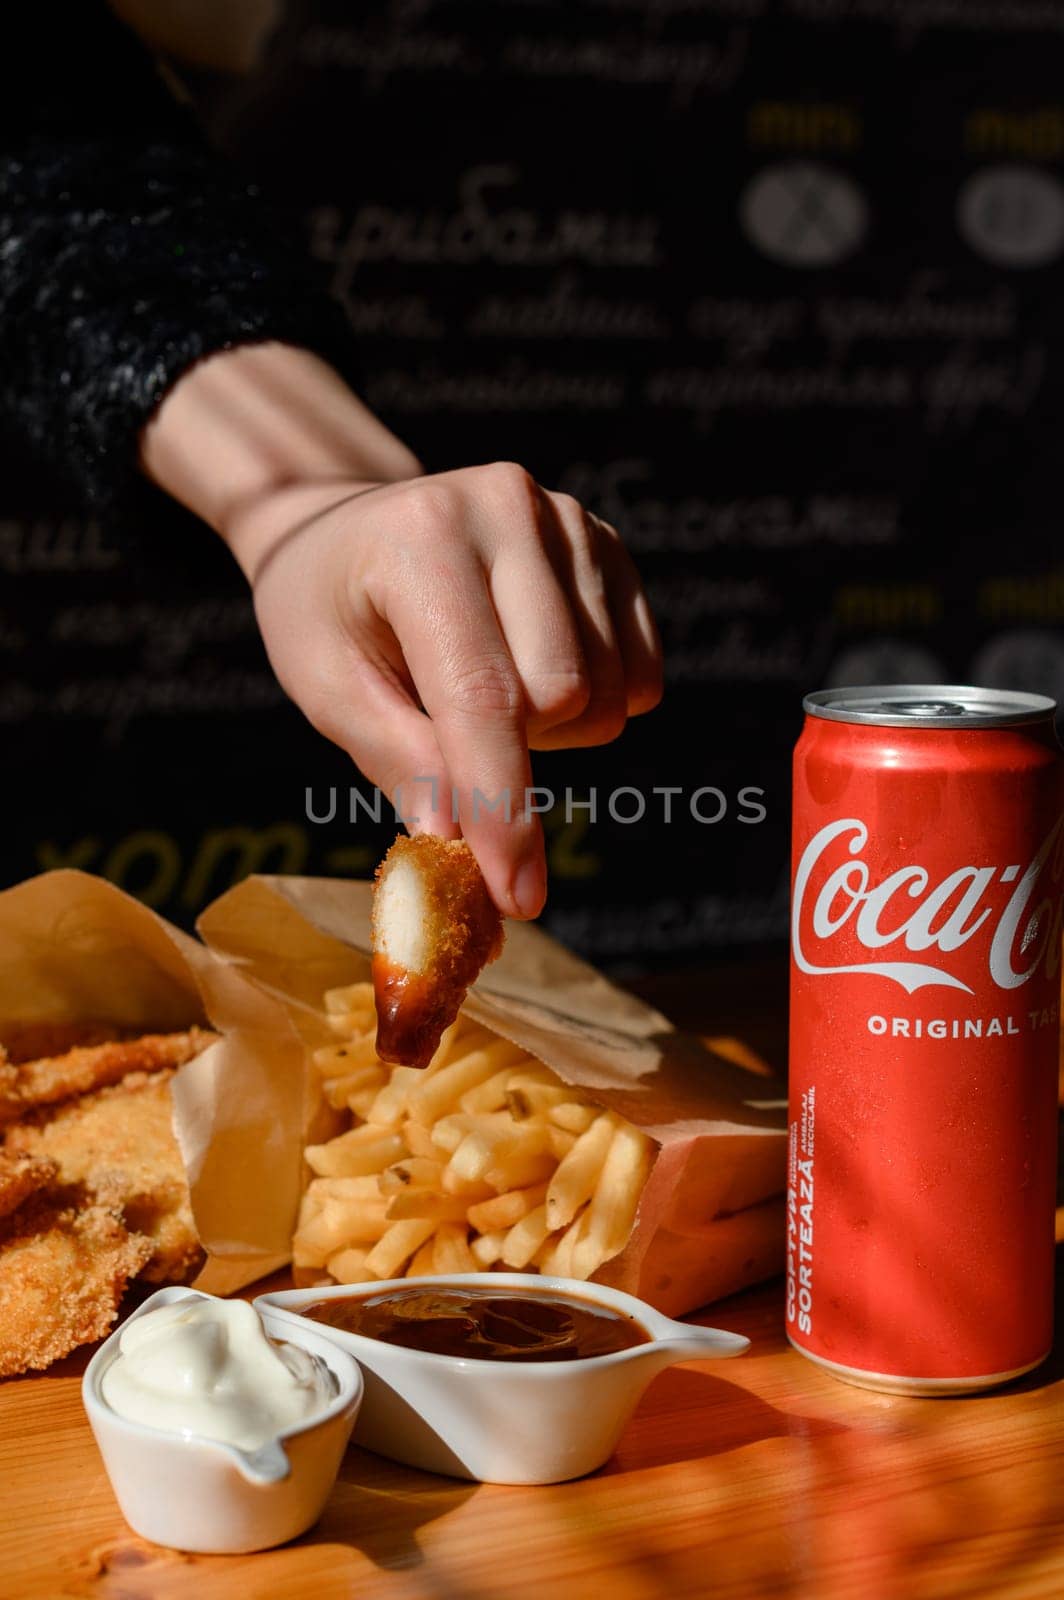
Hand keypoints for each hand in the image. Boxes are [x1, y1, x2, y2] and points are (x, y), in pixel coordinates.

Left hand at [229, 465, 661, 917]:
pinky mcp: (609, 544)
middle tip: (446, 729)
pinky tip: (533, 674)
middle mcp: (509, 510)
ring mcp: (570, 521)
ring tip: (483, 691)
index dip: (502, 805)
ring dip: (553, 730)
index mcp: (423, 540)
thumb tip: (462, 851)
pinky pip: (642, 673)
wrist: (350, 526)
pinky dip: (598, 703)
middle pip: (563, 697)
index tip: (515, 895)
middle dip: (512, 752)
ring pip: (610, 692)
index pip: (484, 696)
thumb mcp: (328, 687)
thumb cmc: (327, 613)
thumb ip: (400, 762)